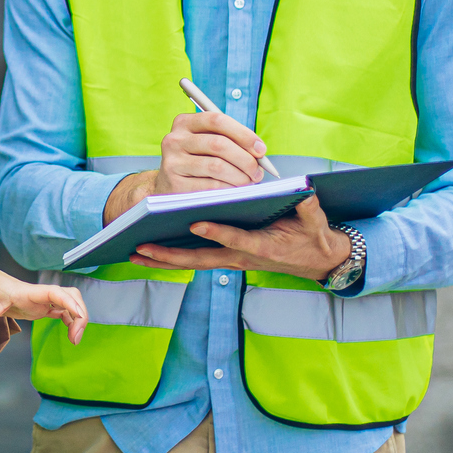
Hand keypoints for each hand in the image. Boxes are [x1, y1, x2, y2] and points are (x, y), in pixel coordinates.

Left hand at [0, 259, 87, 354]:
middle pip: (69, 295)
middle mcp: (35, 294)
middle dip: (80, 314)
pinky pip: (61, 309)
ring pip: (68, 301)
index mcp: (23, 292)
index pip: (53, 292)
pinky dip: (70, 319)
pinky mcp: (35, 305)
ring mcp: (37, 299)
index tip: (78, 317)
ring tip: (73, 340)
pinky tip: (69, 332)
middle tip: (74, 339)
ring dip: (77, 317)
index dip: (70, 302)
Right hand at [104, 111, 270, 221]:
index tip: (261, 149)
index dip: (243, 134)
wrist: (168, 186)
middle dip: (245, 159)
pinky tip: (235, 192)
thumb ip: (229, 141)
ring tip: (248, 182)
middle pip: (219, 144)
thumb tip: (259, 152)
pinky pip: (210, 186)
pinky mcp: (174, 184)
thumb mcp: (206, 144)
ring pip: (216, 166)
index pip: (217, 120)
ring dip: (239, 177)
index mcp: (184, 122)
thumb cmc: (197, 162)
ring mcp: (171, 162)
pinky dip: (228, 190)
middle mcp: (174, 139)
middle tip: (257, 172)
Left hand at [132, 192, 350, 281]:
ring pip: (193, 263)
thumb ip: (308, 207)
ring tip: (135, 253)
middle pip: (201, 258)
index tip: (196, 223)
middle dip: (170, 254)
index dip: (216, 232)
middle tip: (141, 247)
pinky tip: (151, 254)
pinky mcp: (227, 260)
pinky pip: (196, 261)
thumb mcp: (315, 221)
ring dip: (164, 259)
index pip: (235, 238)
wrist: (318, 260)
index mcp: (262, 245)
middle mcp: (241, 256)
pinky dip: (173, 259)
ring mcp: (232, 261)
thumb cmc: (313, 236)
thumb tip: (305, 190)